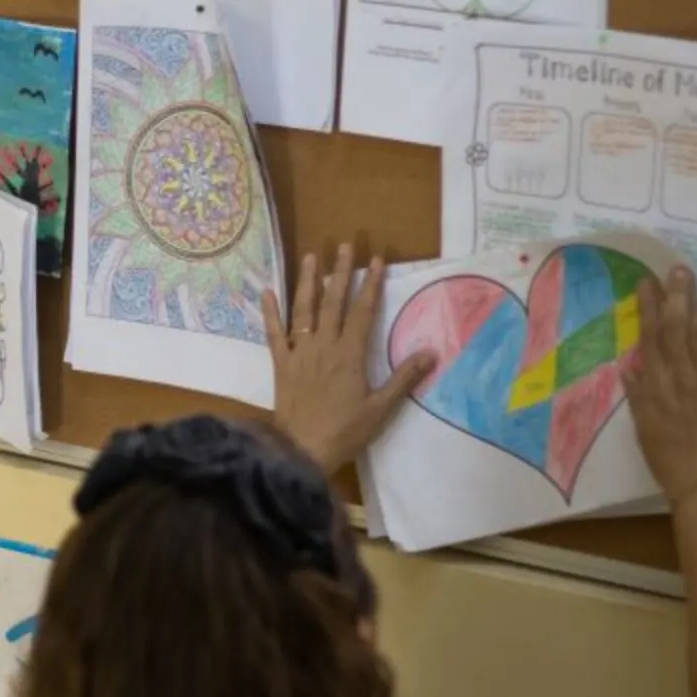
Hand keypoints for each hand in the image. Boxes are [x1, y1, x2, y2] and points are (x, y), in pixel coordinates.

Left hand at [261, 242, 432, 477]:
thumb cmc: (345, 431)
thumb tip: (431, 353)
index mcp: (349, 355)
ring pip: (303, 310)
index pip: (362, 312)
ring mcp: (299, 353)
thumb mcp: (381, 408)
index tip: (376, 261)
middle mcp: (323, 346)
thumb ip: (404, 379)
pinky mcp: (280, 364)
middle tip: (345, 245)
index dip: (370, 285)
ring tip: (310, 256)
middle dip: (340, 272)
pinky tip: (266, 291)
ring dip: (307, 281)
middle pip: (333, 302)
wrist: (301, 450)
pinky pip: (274, 333)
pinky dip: (270, 312)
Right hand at [625, 266, 696, 502]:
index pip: (648, 337)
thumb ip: (638, 395)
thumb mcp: (644, 427)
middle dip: (677, 295)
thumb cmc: (672, 460)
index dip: (648, 308)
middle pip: (676, 327)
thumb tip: (628, 367)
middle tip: (679, 269)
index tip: (646, 283)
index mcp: (654, 385)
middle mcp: (678, 375)